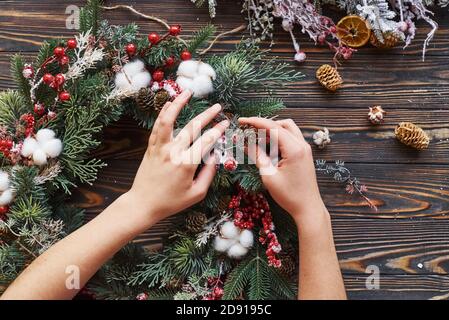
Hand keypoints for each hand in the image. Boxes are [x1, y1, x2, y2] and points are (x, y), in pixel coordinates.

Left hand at [128, 90, 228, 223]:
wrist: (143, 204)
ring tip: (186, 92)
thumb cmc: (172, 202)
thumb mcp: (197, 193)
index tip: (226, 122)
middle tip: (217, 106)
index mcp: (186, 164)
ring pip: (169, 120)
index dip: (218, 130)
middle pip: (192, 126)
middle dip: (207, 114)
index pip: (207, 140)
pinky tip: (168, 103)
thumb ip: (208, 174)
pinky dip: (163, 113)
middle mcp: (173, 152)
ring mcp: (160, 148)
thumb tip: (215, 156)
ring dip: (178, 104)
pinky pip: (157, 126)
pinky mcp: (151, 147)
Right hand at [238, 117, 323, 221]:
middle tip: (248, 130)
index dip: (255, 122)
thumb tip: (246, 143)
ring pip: (287, 129)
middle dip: (263, 124)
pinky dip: (278, 137)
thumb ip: (258, 156)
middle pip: (281, 124)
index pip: (272, 127)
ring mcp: (305, 149)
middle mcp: (302, 145)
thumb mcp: (269, 176)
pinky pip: (291, 138)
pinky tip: (267, 146)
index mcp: (294, 149)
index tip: (241, 121)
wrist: (308, 208)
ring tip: (256, 138)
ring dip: (272, 130)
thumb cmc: (289, 195)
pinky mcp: (304, 154)